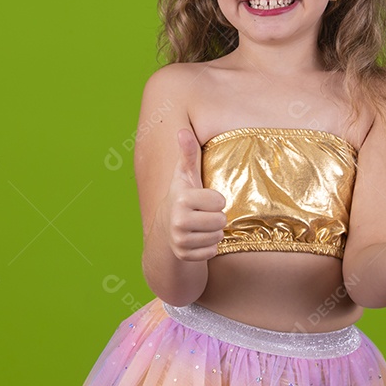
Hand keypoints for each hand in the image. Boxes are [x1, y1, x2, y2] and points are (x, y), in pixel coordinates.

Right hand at [164, 128, 226, 261]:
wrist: (165, 226)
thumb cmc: (182, 195)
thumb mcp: (185, 174)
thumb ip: (188, 153)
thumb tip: (183, 131)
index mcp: (182, 198)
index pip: (220, 201)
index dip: (215, 199)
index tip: (203, 198)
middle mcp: (178, 221)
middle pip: (220, 220)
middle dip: (216, 216)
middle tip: (203, 213)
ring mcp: (180, 240)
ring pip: (217, 237)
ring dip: (213, 231)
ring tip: (200, 225)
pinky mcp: (184, 255)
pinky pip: (212, 252)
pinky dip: (208, 246)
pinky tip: (198, 238)